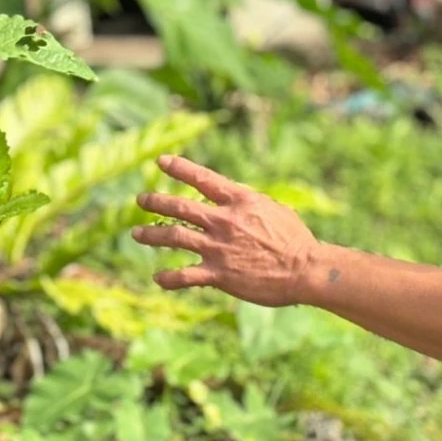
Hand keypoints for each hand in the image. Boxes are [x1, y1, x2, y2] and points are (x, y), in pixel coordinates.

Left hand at [132, 155, 322, 307]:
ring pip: (175, 237)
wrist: (305, 270)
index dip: (179, 168)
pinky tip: (157, 279)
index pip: (202, 178)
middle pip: (180, 207)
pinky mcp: (219, 274)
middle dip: (156, 202)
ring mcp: (218, 247)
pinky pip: (185, 275)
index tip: (161, 161)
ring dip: (152, 235)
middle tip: (140, 199)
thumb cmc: (295, 239)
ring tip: (136, 234)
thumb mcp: (273, 209)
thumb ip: (248, 204)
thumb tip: (234, 199)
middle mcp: (223, 221)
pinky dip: (169, 278)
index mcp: (239, 201)